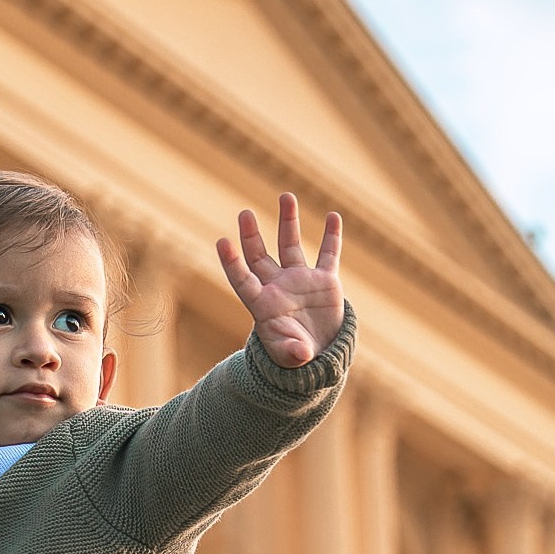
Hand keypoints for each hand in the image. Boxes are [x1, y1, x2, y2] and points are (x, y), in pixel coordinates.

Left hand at [216, 193, 343, 367]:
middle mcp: (277, 286)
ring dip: (288, 222)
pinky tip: (332, 216)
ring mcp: (300, 280)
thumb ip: (291, 352)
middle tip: (244, 214)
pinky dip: (331, 236)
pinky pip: (328, 254)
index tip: (222, 242)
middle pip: (259, 256)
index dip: (231, 263)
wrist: (319, 354)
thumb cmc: (295, 355)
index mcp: (262, 305)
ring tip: (286, 196)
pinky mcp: (325, 281)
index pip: (242, 279)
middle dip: (251, 236)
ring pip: (291, 245)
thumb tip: (300, 353)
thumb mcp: (291, 356)